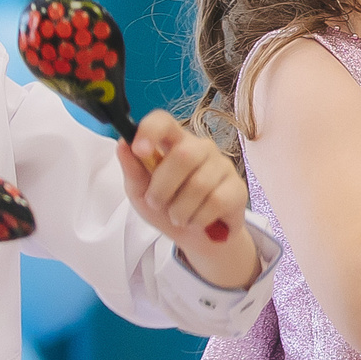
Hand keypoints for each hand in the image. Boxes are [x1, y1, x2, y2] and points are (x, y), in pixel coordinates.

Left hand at [123, 111, 258, 286]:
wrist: (194, 237)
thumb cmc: (166, 208)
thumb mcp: (140, 193)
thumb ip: (132, 170)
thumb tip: (123, 143)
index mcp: (173, 143)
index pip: (164, 121)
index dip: (150, 130)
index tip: (139, 150)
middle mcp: (200, 148)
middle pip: (184, 155)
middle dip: (163, 187)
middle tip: (157, 203)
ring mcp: (222, 166)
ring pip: (199, 184)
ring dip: (180, 210)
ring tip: (178, 216)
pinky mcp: (238, 187)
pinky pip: (216, 202)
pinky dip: (199, 219)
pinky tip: (197, 220)